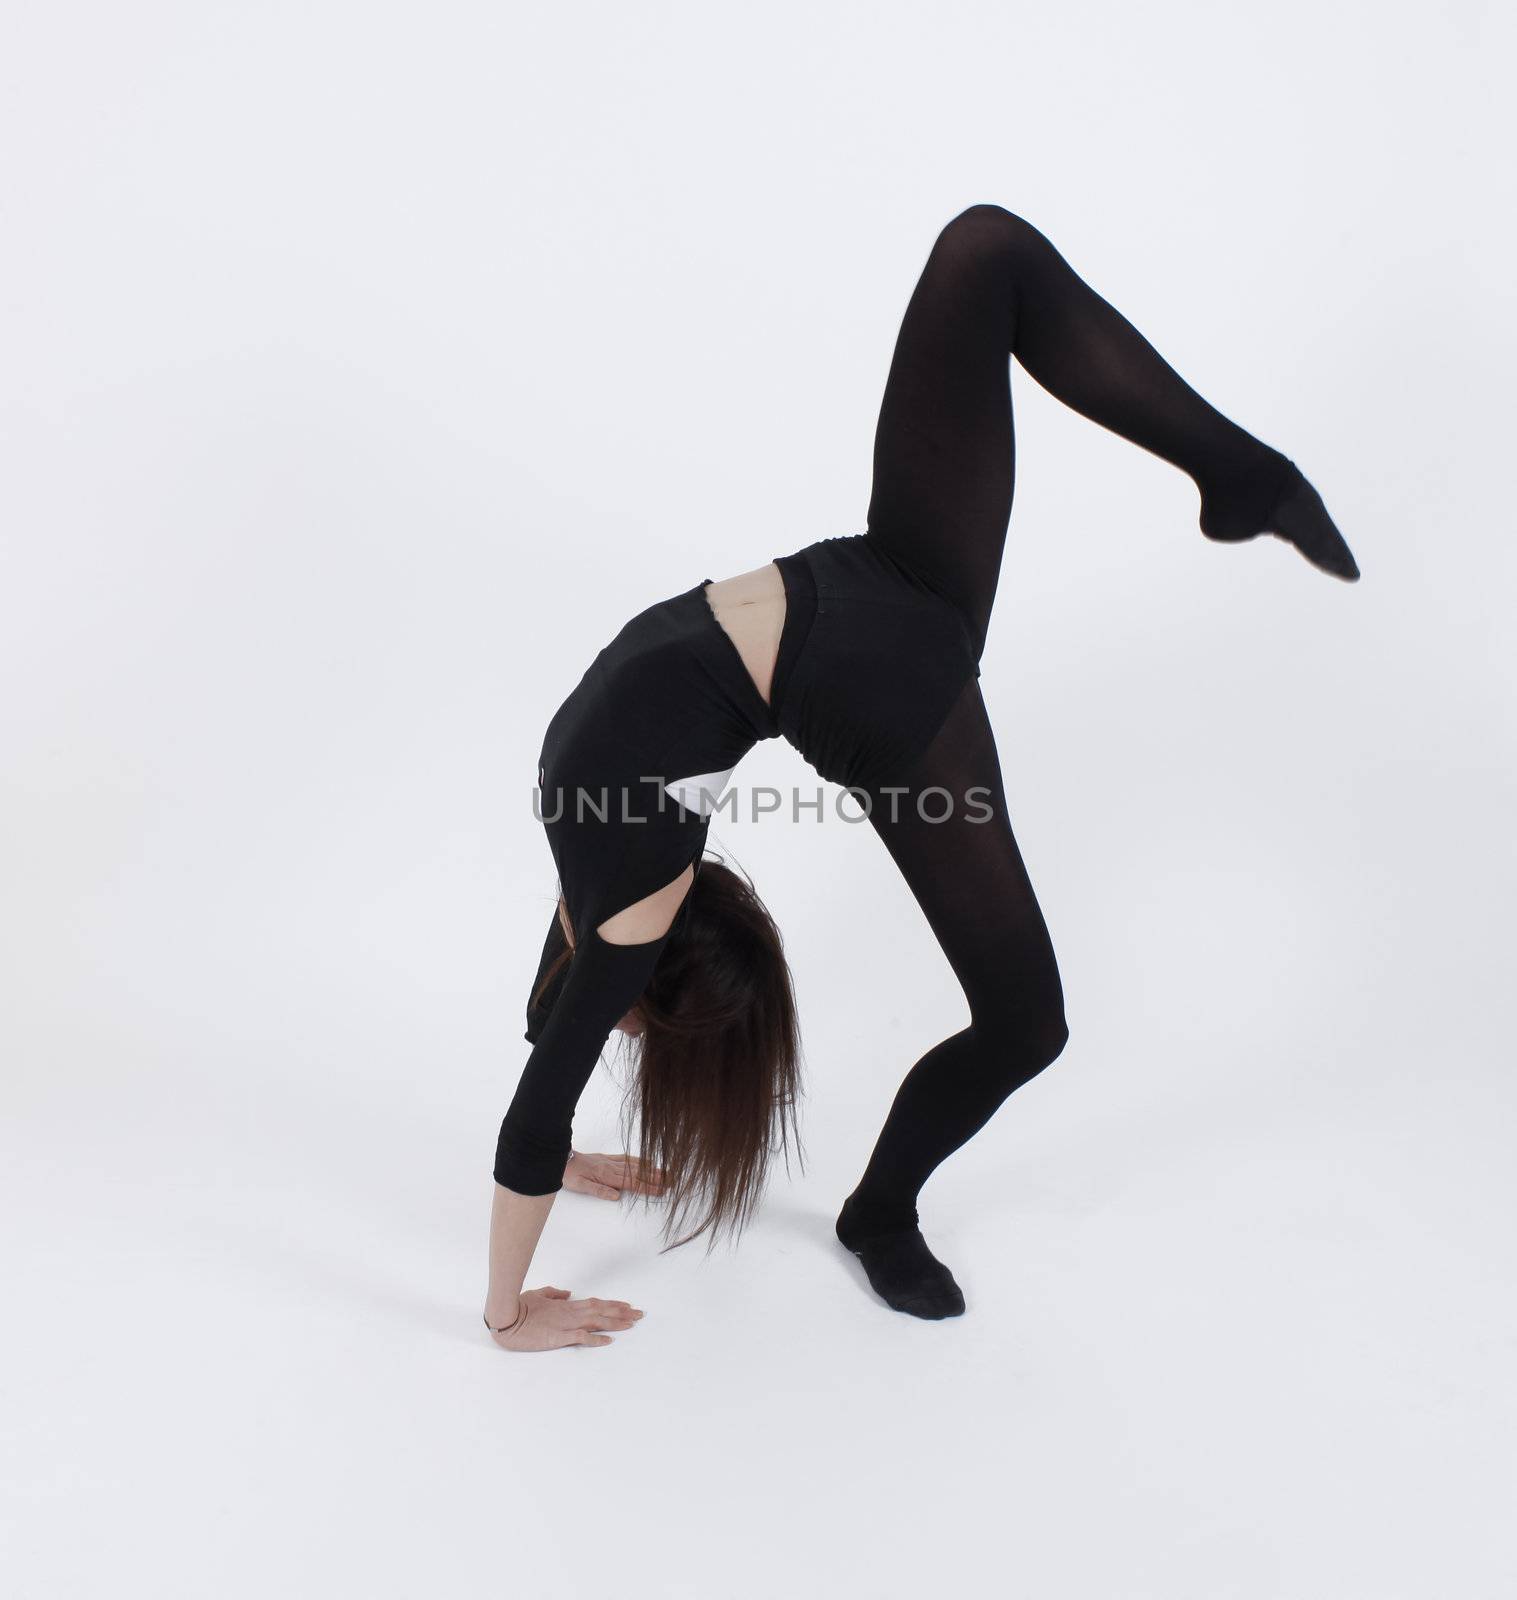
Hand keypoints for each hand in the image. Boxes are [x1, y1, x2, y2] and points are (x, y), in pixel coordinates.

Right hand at [485, 1286, 644, 1351]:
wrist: (505, 1316)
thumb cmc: (519, 1306)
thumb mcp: (538, 1295)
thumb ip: (555, 1294)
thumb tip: (568, 1293)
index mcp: (566, 1305)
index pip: (595, 1303)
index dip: (612, 1304)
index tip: (627, 1305)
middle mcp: (570, 1312)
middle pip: (601, 1310)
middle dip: (622, 1312)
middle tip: (640, 1314)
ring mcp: (565, 1324)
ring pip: (596, 1321)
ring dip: (615, 1323)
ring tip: (632, 1324)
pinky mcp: (558, 1337)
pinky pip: (581, 1337)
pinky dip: (596, 1338)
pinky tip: (608, 1340)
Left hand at [564, 1151, 668, 1200]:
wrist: (562, 1159)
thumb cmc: (570, 1174)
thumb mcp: (581, 1186)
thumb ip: (599, 1191)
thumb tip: (616, 1196)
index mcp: (607, 1176)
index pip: (633, 1183)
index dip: (648, 1187)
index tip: (661, 1190)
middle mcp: (612, 1167)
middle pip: (638, 1173)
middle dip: (655, 1177)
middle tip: (671, 1180)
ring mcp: (611, 1161)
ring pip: (635, 1165)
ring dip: (650, 1169)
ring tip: (664, 1172)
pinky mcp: (607, 1157)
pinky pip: (626, 1158)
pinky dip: (638, 1160)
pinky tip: (645, 1162)